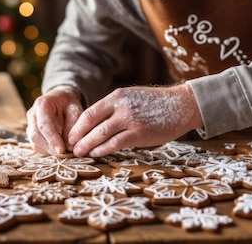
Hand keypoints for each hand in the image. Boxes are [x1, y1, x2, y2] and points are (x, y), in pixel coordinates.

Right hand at [26, 86, 83, 154]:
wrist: (61, 100)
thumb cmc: (69, 103)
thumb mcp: (75, 108)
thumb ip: (73, 124)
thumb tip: (69, 145)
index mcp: (42, 104)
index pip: (43, 125)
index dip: (52, 139)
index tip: (61, 150)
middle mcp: (32, 114)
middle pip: (36, 135)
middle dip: (50, 147)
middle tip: (66, 154)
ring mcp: (30, 125)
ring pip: (35, 143)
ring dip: (49, 151)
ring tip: (65, 153)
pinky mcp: (32, 134)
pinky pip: (37, 147)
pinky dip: (48, 151)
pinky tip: (59, 151)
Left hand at [67, 84, 202, 156]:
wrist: (181, 106)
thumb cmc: (156, 104)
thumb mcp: (131, 97)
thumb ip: (114, 107)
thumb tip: (94, 122)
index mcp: (117, 96)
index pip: (89, 112)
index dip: (77, 126)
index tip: (70, 135)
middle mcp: (121, 106)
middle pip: (90, 123)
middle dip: (78, 137)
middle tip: (71, 147)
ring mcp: (130, 120)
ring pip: (100, 135)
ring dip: (87, 146)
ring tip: (80, 153)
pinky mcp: (139, 134)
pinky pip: (115, 144)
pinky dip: (102, 150)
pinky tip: (96, 154)